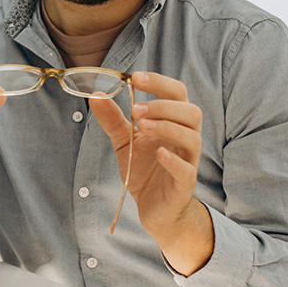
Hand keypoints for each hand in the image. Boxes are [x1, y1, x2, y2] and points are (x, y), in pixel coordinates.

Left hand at [89, 71, 213, 273]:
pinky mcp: (184, 185)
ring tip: (142, 126)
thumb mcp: (124, 140)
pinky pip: (187, 170)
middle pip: (190, 112)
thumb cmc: (144, 169)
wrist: (154, 209)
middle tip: (135, 109)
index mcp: (173, 122)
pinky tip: (158, 153)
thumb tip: (95, 95)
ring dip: (167, 127)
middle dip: (163, 105)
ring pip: (192, 137)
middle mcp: (185, 138)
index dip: (159, 82)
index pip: (177, 94)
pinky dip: (174, 160)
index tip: (136, 77)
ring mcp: (188, 161)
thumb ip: (112, 119)